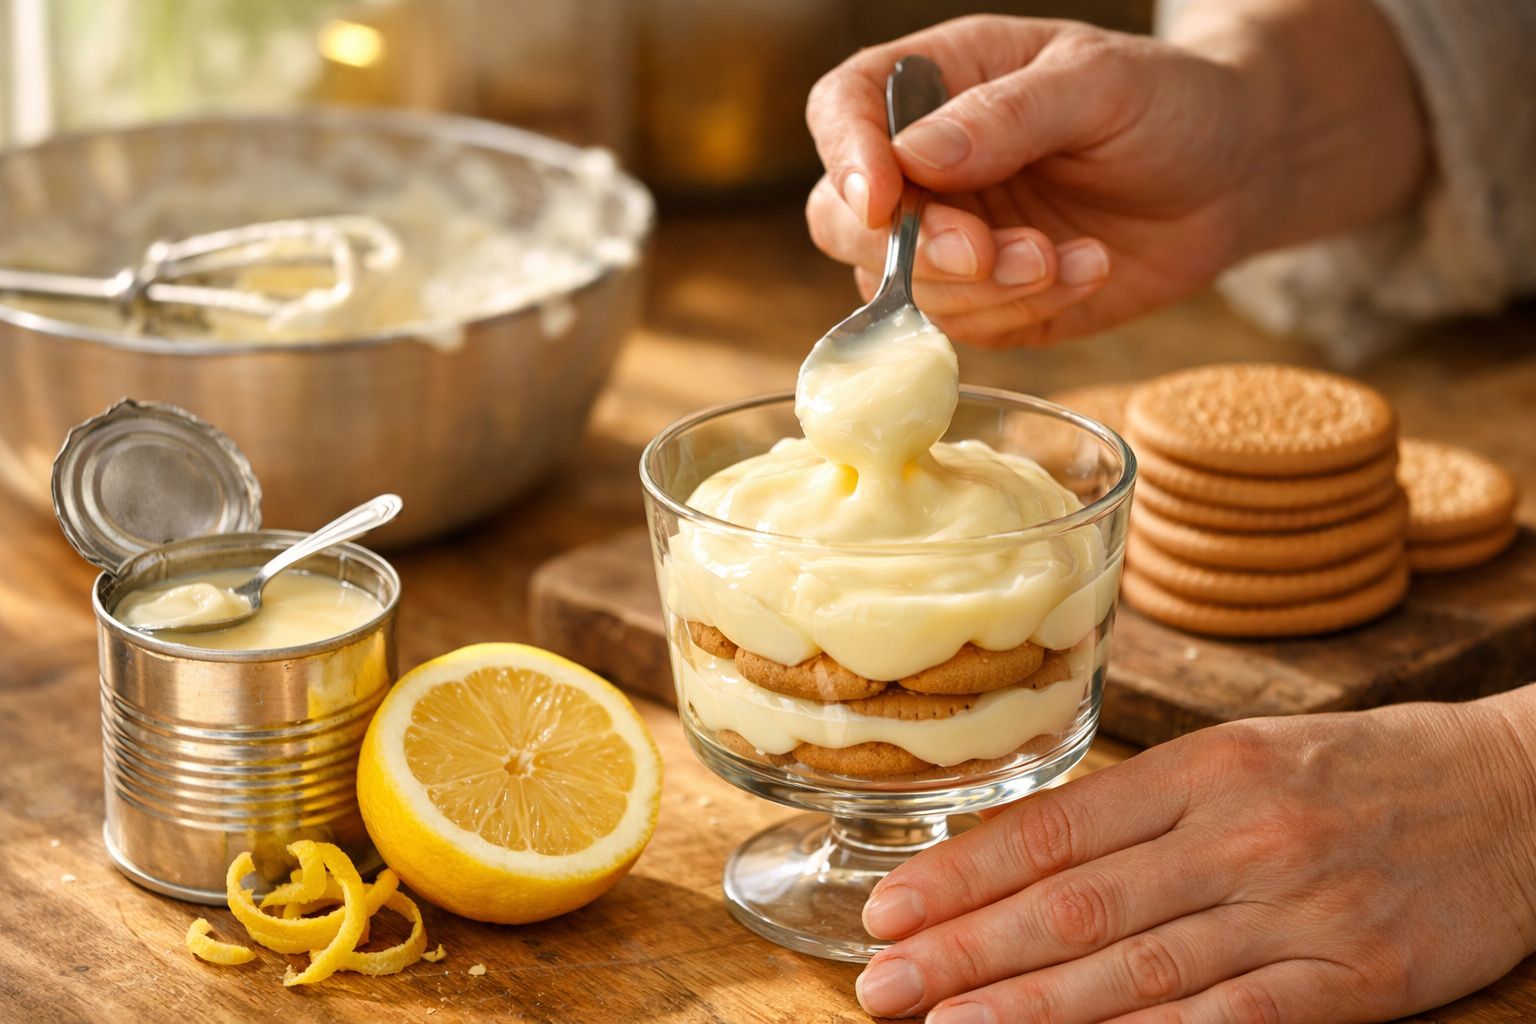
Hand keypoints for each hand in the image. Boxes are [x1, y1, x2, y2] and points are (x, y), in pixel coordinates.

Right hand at [805, 15, 1256, 347]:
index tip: (883, 202)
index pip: (843, 109)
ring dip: (981, 289)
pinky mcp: (986, 303)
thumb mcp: (1100, 83)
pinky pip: (966, 329)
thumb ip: (1007, 115)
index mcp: (937, 84)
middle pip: (843, 220)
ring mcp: (949, 240)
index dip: (846, 157)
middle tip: (989, 253)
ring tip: (1064, 256)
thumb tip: (916, 156)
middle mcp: (925, 167)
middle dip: (912, 249)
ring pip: (899, 290)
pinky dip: (1023, 310)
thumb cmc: (1170, 102)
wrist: (1235, 175)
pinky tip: (1085, 268)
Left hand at [855, 696, 1535, 1021]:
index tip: (889, 909)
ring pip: (1140, 968)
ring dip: (1032, 1007)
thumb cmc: (1360, 772)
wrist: (1513, 790)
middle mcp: (1239, 832)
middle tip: (882, 984)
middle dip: (968, 950)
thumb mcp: (1244, 758)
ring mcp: (1298, 906)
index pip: (1055, 828)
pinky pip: (1238, 1019)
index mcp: (1202, 769)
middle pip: (1079, 904)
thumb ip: (1144, 809)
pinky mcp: (1359, 974)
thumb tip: (1026, 854)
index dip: (964, 874)